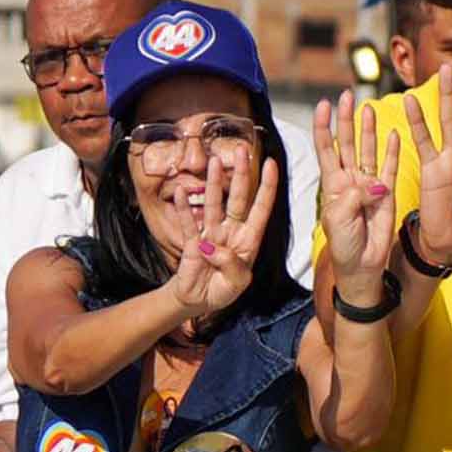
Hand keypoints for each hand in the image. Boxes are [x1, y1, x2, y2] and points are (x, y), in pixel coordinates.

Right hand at [166, 149, 282, 317]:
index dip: (267, 188)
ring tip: (212, 162)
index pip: (261, 209)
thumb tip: (212, 247)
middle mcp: (231, 232)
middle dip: (240, 175)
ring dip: (212, 183)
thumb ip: (231, 266)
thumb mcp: (236, 284)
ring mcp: (211, 234)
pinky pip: (186, 222)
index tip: (271, 165)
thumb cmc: (222, 291)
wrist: (197, 301)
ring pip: (213, 204)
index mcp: (248, 241)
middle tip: (241, 151)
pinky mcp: (191, 241)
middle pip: (237, 198)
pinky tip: (180, 192)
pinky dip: (183, 208)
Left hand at [314, 90, 401, 297]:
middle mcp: (349, 179)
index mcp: (332, 184)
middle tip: (346, 96)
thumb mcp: (339, 220)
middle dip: (346, 119)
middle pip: (346, 142)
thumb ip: (353, 197)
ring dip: (368, 129)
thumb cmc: (343, 245)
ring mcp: (369, 185)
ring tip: (368, 108)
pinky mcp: (388, 194)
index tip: (322, 105)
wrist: (362, 266)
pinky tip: (394, 133)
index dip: (323, 126)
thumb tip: (373, 183)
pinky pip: (391, 168)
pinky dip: (392, 151)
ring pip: (368, 150)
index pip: (325, 148)